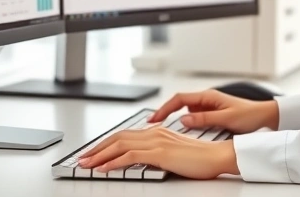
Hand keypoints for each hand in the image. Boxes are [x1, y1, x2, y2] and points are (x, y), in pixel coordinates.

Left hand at [78, 126, 237, 178]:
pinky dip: (113, 162)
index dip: (106, 144)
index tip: (93, 153)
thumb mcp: (173, 154)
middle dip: (97, 148)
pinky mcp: (160, 153)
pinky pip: (130, 157)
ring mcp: (157, 142)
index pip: (125, 135)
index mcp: (157, 132)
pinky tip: (104, 168)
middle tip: (82, 158)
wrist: (217, 157)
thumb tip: (141, 160)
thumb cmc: (200, 158)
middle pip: (118, 137)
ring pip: (120, 145)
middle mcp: (155, 133)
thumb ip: (157, 153)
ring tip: (86, 164)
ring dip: (100, 155)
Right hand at [148, 89, 278, 133]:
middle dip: (164, 112)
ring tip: (160, 128)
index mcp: (208, 96)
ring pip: (184, 110)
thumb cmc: (249, 115)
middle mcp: (206, 99)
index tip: (154, 118)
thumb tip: (183, 119)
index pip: (179, 99)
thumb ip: (204, 119)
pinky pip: (192, 117)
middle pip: (178, 103)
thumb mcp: (226, 118)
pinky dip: (183, 122)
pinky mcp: (211, 114)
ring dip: (172, 117)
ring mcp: (208, 106)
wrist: (265, 116)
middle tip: (151, 124)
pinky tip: (178, 131)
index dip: (164, 108)